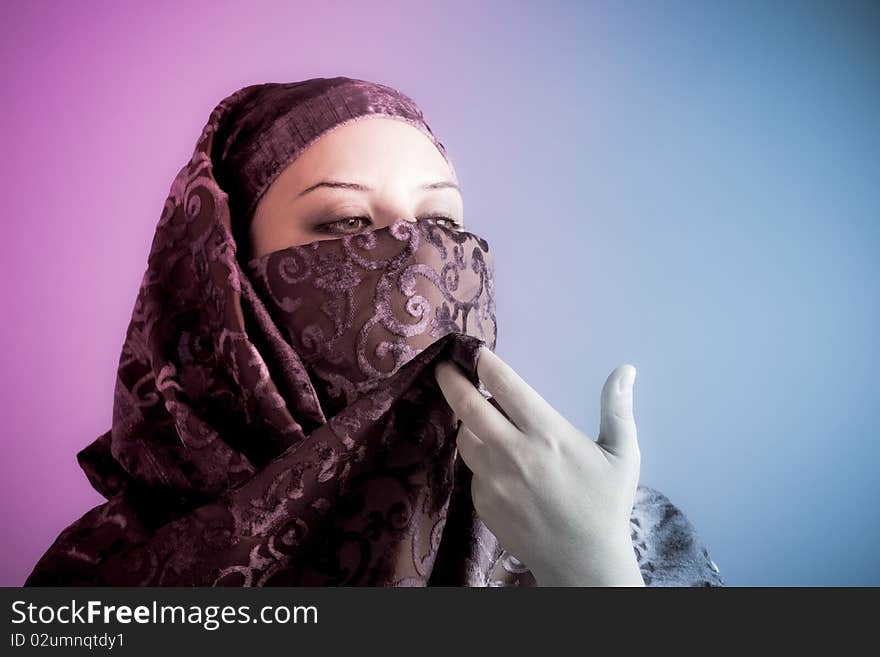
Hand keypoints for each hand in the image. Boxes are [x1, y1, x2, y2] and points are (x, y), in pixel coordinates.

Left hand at [434, 346, 643, 586]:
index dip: (484, 363)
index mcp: (547, 434)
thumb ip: (618, 409)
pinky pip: (472, 470)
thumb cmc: (605, 505)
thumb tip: (625, 369)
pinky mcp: (483, 503)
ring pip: (466, 438)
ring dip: (469, 424)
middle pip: (467, 407)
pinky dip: (480, 459)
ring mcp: (493, 480)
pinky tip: (498, 462)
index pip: (504, 386)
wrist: (583, 562)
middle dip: (451, 381)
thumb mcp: (622, 454)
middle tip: (445, 368)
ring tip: (481, 419)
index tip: (475, 351)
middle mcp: (514, 453)